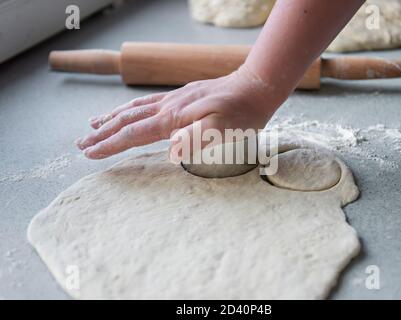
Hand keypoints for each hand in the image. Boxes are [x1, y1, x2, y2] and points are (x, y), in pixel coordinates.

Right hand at [76, 66, 279, 159]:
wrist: (255, 87)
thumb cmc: (242, 113)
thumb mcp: (224, 130)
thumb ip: (195, 138)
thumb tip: (169, 148)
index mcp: (174, 119)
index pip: (134, 133)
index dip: (110, 145)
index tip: (90, 154)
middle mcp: (168, 108)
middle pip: (127, 121)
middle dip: (103, 134)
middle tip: (81, 144)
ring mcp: (173, 100)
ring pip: (134, 109)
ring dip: (111, 119)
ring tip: (93, 125)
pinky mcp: (181, 97)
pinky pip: (147, 102)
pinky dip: (130, 108)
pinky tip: (128, 109)